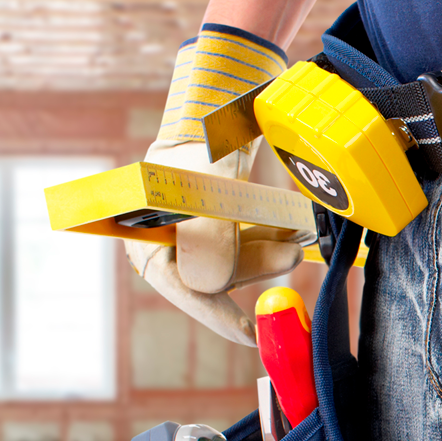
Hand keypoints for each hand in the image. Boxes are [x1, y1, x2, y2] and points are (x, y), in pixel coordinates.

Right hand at [129, 26, 308, 346]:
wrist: (210, 105)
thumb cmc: (198, 139)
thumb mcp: (205, 178)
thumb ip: (208, 224)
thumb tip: (211, 279)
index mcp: (147, 235)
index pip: (180, 285)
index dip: (214, 314)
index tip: (248, 335)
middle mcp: (168, 242)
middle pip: (215, 275)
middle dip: (255, 265)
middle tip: (289, 253)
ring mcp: (193, 234)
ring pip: (236, 260)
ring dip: (267, 249)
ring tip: (295, 232)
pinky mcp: (218, 225)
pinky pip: (246, 242)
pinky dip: (268, 236)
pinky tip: (290, 226)